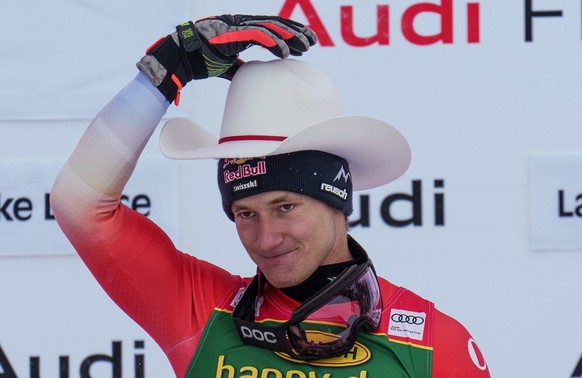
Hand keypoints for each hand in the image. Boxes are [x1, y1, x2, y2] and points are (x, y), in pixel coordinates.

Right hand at [137, 15, 317, 104]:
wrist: (180, 59)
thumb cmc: (200, 62)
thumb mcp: (227, 66)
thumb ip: (241, 67)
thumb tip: (253, 76)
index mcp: (242, 30)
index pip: (271, 28)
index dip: (289, 34)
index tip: (305, 43)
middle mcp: (241, 24)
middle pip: (275, 25)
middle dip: (295, 32)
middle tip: (313, 41)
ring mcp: (237, 27)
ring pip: (270, 28)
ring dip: (289, 38)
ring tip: (304, 47)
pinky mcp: (232, 33)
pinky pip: (258, 36)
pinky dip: (273, 44)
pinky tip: (285, 53)